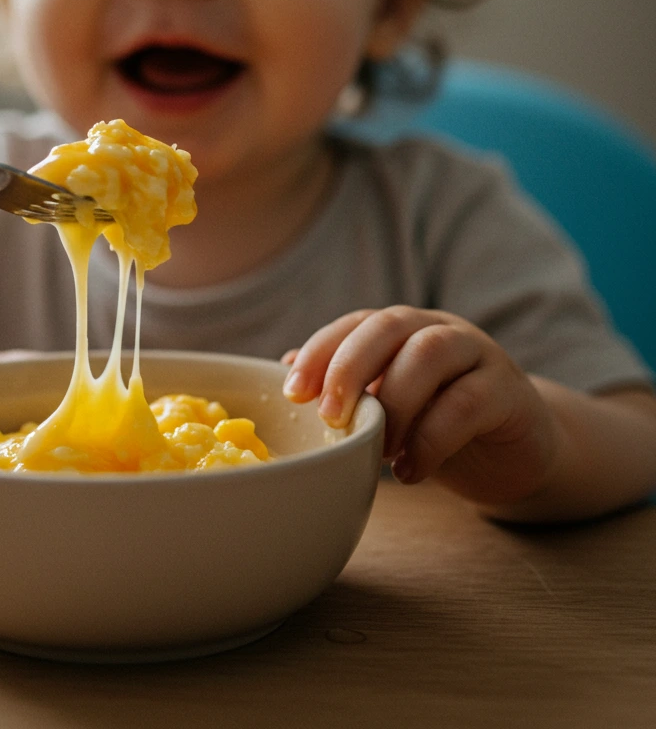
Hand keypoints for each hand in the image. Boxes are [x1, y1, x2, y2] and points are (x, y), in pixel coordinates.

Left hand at [282, 306, 558, 505]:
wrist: (513, 452)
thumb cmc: (435, 423)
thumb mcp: (387, 405)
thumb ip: (346, 387)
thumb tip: (284, 369)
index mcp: (401, 329)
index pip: (355, 324)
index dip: (320, 352)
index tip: (292, 393)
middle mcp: (437, 330)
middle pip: (389, 326)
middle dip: (350, 367)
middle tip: (329, 417)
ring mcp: (478, 355)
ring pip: (429, 355)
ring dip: (394, 403)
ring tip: (375, 451)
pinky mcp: (509, 392)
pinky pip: (468, 403)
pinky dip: (431, 440)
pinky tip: (410, 472)